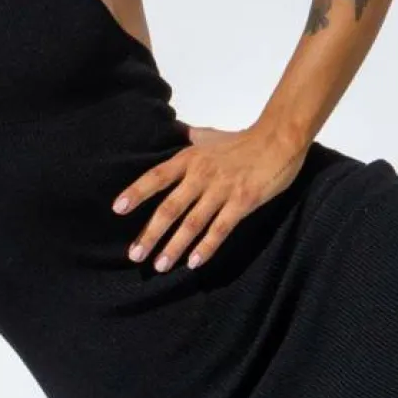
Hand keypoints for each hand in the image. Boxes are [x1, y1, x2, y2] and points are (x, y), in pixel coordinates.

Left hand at [113, 120, 308, 272]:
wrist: (279, 139)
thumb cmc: (243, 140)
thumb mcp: (210, 136)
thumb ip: (191, 139)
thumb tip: (176, 131)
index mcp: (190, 159)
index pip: (157, 177)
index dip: (137, 192)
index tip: (118, 209)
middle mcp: (201, 175)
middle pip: (170, 207)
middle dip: (151, 233)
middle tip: (135, 255)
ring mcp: (222, 190)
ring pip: (192, 223)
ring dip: (174, 246)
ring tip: (160, 265)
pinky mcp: (242, 202)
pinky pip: (220, 229)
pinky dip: (206, 247)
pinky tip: (193, 262)